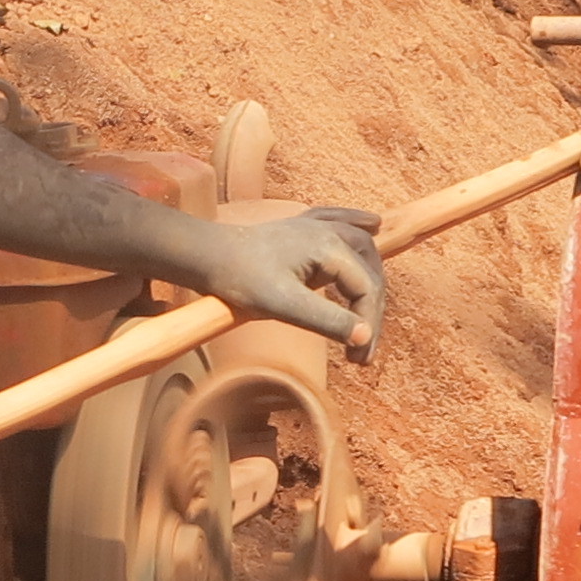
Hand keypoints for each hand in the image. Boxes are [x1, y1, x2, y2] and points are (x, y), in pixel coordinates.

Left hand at [205, 207, 386, 359]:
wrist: (206, 257)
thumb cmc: (241, 280)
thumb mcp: (284, 306)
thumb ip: (327, 320)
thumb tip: (365, 336)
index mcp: (330, 247)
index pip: (367, 289)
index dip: (369, 326)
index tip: (359, 359)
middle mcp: (329, 231)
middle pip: (369, 270)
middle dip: (370, 313)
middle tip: (360, 354)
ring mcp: (314, 226)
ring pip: (361, 247)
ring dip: (371, 280)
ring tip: (372, 315)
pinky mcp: (300, 228)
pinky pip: (339, 221)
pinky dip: (358, 224)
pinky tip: (374, 223)